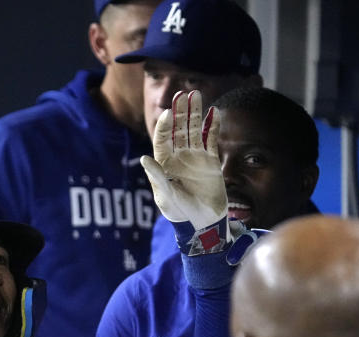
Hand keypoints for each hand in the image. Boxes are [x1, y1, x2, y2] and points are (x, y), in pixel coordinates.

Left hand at [141, 90, 227, 253]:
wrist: (202, 221)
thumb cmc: (179, 211)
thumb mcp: (166, 196)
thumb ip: (157, 177)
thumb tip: (144, 158)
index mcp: (164, 163)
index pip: (162, 139)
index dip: (164, 126)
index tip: (167, 112)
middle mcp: (179, 156)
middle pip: (178, 129)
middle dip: (180, 112)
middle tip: (182, 93)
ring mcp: (195, 157)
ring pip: (194, 130)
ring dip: (195, 113)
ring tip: (196, 94)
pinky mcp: (210, 161)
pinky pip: (211, 139)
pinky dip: (212, 126)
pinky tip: (214, 112)